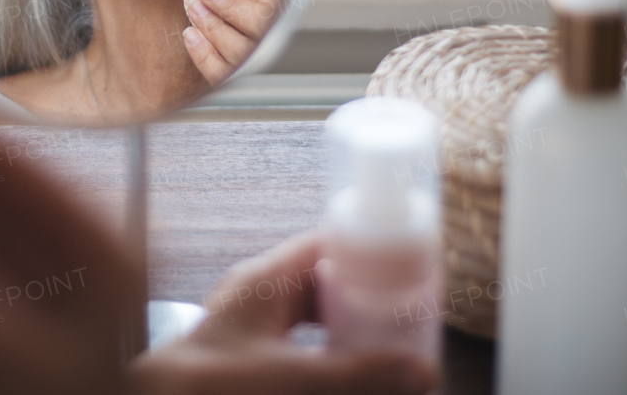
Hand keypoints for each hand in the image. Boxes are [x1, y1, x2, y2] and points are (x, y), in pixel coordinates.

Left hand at [129, 232, 435, 394]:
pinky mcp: (250, 363)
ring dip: (352, 339)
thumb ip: (358, 375)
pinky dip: (328, 362)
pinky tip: (346, 376)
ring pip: (316, 325)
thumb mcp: (291, 377)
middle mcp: (259, 301)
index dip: (374, 251)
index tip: (413, 270)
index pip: (330, 244)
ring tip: (391, 355)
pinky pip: (301, 352)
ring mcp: (253, 334)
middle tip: (411, 325)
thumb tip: (421, 371)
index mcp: (266, 280)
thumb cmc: (205, 384)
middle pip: (330, 288)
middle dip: (371, 307)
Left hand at [182, 0, 282, 84]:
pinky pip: (218, 71)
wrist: (243, 60)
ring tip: (195, 6)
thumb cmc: (249, 20)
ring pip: (236, 50)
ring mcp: (253, 69)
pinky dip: (201, 52)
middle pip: (258, 28)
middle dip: (229, 5)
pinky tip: (190, 33)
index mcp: (285, 26)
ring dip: (211, 25)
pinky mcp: (231, 81)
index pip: (277, 9)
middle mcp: (274, 50)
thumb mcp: (258, 2)